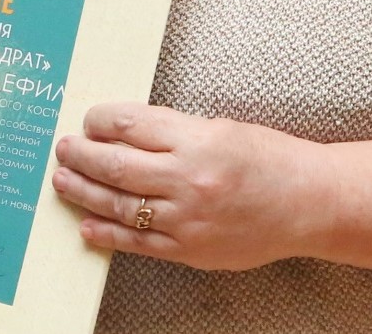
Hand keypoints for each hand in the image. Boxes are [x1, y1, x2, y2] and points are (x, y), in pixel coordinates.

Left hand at [51, 101, 326, 270]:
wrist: (309, 204)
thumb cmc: (269, 158)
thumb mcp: (220, 128)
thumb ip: (174, 131)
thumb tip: (123, 133)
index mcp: (198, 139)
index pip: (130, 125)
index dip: (100, 121)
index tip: (88, 120)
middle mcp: (189, 179)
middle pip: (117, 165)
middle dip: (82, 155)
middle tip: (63, 148)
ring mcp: (188, 219)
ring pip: (121, 205)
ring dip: (85, 192)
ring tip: (63, 181)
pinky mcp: (191, 251)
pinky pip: (139, 243)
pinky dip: (108, 234)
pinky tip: (87, 225)